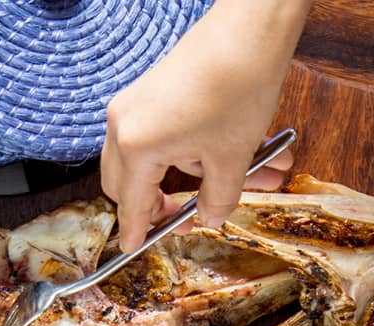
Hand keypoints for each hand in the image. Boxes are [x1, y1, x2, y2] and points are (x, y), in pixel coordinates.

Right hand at [101, 0, 307, 251]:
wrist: (247, 32)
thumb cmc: (236, 89)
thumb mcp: (232, 157)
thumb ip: (218, 198)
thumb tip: (211, 216)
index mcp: (136, 147)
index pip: (131, 204)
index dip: (137, 230)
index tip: (135, 246)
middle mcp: (124, 125)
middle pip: (127, 183)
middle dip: (157, 204)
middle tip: (187, 215)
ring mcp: (135, 105)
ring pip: (152, 158)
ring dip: (193, 174)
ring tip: (250, 176)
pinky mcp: (151, 92)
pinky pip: (161, 134)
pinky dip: (193, 149)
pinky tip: (238, 149)